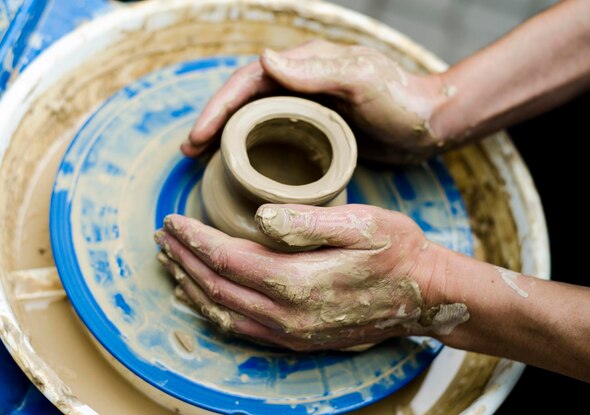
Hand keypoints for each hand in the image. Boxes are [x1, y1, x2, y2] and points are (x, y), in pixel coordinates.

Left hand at [154, 204, 468, 350]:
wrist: (427, 294)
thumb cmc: (398, 250)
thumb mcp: (361, 223)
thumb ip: (306, 221)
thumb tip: (259, 216)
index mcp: (298, 281)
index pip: (227, 258)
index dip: (194, 238)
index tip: (172, 219)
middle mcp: (288, 314)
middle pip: (217, 286)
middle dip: (184, 260)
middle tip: (162, 237)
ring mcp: (292, 332)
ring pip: (223, 312)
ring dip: (192, 287)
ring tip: (171, 265)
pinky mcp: (299, 339)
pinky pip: (242, 329)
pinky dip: (214, 311)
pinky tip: (203, 299)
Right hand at [183, 40, 448, 164]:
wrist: (430, 124)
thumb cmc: (401, 100)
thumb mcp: (363, 81)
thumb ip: (318, 70)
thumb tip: (265, 60)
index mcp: (305, 65)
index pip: (248, 81)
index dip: (218, 106)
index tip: (198, 136)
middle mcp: (301, 82)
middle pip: (244, 100)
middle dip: (213, 122)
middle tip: (189, 150)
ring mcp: (306, 106)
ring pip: (254, 119)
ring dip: (227, 137)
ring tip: (203, 159)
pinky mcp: (315, 129)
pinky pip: (274, 137)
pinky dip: (253, 150)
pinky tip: (242, 169)